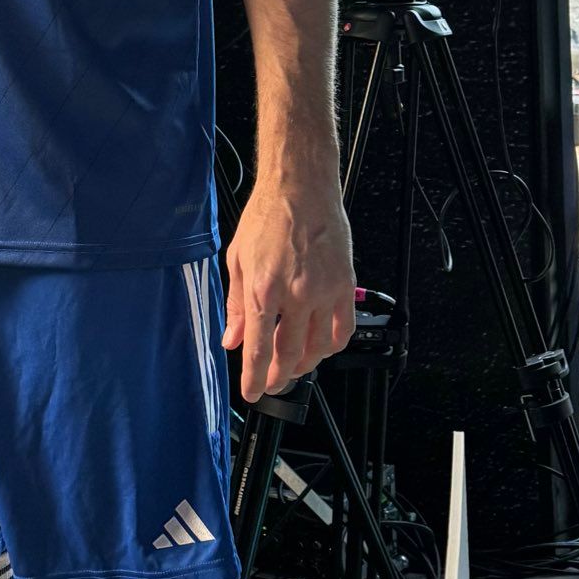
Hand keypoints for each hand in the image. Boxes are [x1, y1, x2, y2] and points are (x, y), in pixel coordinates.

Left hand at [223, 174, 355, 402]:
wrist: (300, 186)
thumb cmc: (267, 216)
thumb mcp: (238, 259)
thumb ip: (236, 305)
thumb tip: (232, 338)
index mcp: (264, 289)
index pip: (259, 349)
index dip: (254, 378)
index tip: (252, 392)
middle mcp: (296, 295)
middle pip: (290, 354)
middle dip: (279, 375)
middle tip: (272, 382)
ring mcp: (324, 291)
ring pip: (319, 348)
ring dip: (306, 364)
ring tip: (294, 365)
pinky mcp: (345, 285)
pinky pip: (343, 329)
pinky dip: (333, 346)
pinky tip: (322, 347)